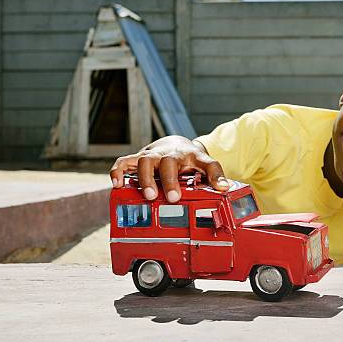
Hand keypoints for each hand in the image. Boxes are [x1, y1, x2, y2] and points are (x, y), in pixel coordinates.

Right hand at [109, 136, 228, 201]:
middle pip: (168, 161)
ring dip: (145, 178)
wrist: (175, 144)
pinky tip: (118, 184)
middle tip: (173, 198)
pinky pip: (124, 162)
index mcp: (192, 156)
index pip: (206, 162)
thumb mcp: (204, 165)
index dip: (214, 175)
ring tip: (148, 195)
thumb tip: (225, 188)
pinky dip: (119, 171)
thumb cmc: (189, 159)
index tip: (220, 188)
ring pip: (145, 161)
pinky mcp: (138, 158)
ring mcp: (153, 155)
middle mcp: (170, 154)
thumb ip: (214, 175)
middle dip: (169, 180)